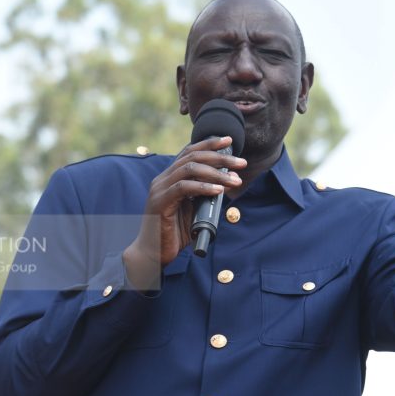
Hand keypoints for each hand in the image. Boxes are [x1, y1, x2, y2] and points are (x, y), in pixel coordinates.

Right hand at [122, 137, 246, 289]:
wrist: (153, 254)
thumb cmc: (173, 233)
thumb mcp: (192, 210)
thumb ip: (203, 196)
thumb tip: (224, 185)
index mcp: (169, 178)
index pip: (189, 152)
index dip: (209, 144)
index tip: (229, 141)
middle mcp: (162, 179)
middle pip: (193, 157)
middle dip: (220, 157)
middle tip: (241, 163)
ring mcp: (159, 189)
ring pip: (190, 169)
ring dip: (217, 173)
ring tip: (235, 180)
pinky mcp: (160, 202)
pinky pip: (184, 188)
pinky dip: (203, 187)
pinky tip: (218, 191)